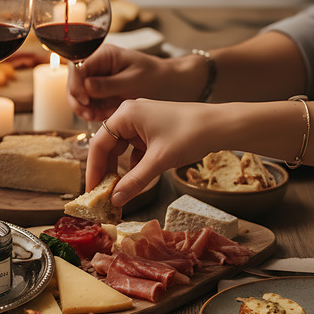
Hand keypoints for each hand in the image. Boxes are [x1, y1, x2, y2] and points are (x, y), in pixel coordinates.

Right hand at [68, 44, 204, 120]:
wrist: (173, 86)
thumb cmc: (157, 78)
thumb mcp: (133, 81)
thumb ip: (108, 84)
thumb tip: (85, 86)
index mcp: (104, 55)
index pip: (78, 67)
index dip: (77, 85)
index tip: (85, 101)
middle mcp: (98, 66)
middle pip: (74, 82)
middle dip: (78, 99)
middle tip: (89, 114)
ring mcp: (99, 80)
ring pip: (79, 95)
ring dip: (85, 108)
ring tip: (97, 116)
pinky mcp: (102, 93)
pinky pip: (90, 104)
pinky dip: (93, 112)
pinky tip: (102, 116)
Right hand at [85, 98, 224, 197]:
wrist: (222, 124)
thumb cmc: (190, 134)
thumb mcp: (158, 161)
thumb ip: (134, 181)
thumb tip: (115, 200)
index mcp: (125, 114)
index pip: (98, 144)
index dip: (94, 169)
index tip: (92, 191)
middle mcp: (130, 114)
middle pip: (107, 145)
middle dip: (105, 170)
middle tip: (102, 194)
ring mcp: (141, 120)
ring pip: (121, 148)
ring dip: (119, 169)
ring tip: (117, 190)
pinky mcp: (152, 129)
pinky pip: (135, 148)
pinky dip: (134, 164)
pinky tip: (136, 179)